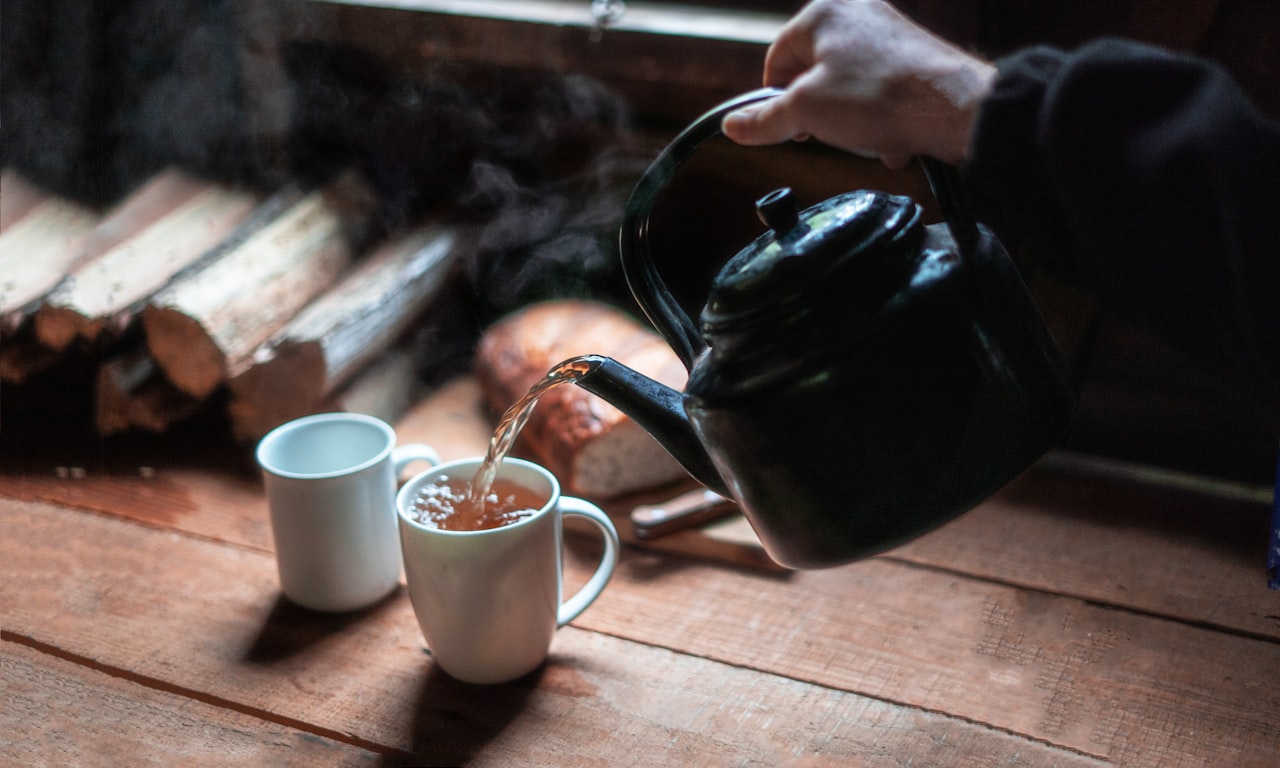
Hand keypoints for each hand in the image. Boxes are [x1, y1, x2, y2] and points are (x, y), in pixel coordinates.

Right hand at [721, 0, 995, 167]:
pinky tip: (890, 134)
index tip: (786, 129)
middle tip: (830, 133)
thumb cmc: (879, 97)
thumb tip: (732, 126)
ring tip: (867, 134)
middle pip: (812, 75)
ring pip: (846, 88)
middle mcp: (855, 12)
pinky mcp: (910, 56)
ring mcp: (886, 33)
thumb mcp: (806, 112)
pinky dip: (878, 117)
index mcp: (822, 12)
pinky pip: (877, 92)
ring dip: (851, 122)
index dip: (776, 101)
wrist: (952, 108)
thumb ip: (764, 120)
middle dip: (819, 113)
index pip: (777, 60)